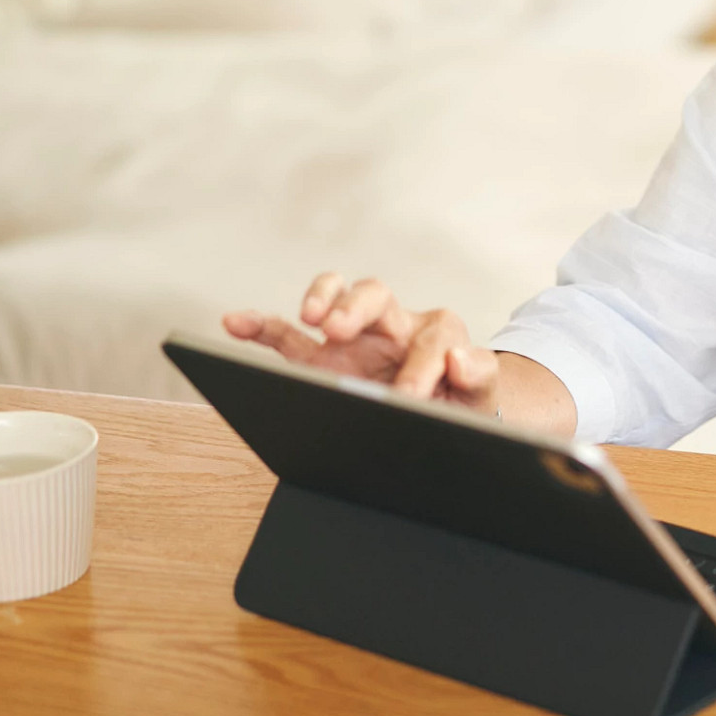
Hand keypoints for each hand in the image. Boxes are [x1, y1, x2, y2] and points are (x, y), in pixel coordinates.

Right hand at [222, 272, 500, 412]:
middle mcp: (393, 326)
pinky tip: (235, 323)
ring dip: (320, 301)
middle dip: (356, 307)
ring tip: (309, 318)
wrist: (441, 420)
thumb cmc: (458, 403)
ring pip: (335, 299)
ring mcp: (355, 339)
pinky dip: (261, 326)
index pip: (432, 338)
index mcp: (438, 333)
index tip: (409, 394)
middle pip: (375, 295)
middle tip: (340, 330)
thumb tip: (459, 358)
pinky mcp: (323, 358)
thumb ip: (478, 376)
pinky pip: (288, 335)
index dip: (422, 364)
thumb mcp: (480, 396)